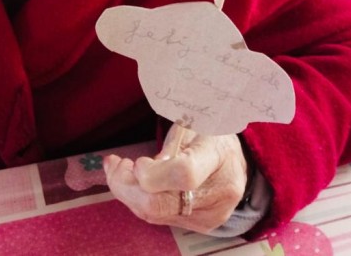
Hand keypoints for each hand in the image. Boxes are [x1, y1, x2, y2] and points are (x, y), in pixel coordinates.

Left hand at [103, 123, 248, 233]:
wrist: (236, 161)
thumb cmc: (212, 135)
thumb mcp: (193, 124)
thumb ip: (170, 145)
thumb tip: (140, 172)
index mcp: (219, 158)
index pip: (184, 174)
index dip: (153, 173)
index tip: (137, 162)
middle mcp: (217, 195)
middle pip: (161, 204)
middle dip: (126, 185)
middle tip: (113, 164)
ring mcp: (208, 216)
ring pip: (153, 214)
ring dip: (127, 191)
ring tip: (117, 168)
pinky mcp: (198, 225)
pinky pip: (158, 217)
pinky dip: (138, 199)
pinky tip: (131, 181)